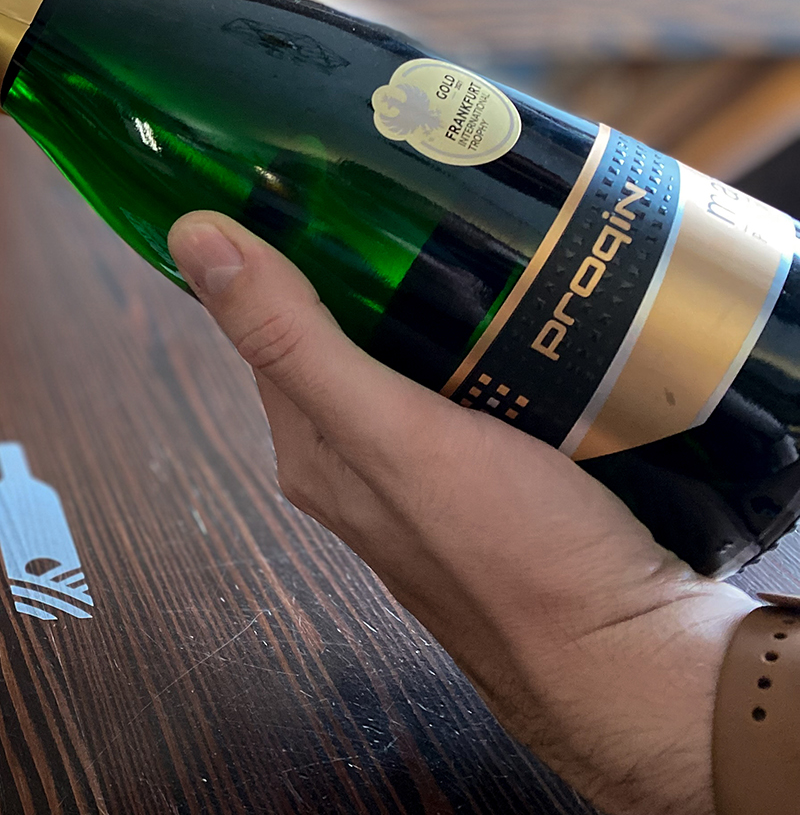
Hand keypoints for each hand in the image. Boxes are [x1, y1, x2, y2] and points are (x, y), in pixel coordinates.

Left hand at [168, 211, 758, 814]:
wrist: (634, 661)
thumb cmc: (510, 557)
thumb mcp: (387, 430)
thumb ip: (293, 339)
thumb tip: (194, 238)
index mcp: (311, 449)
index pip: (270, 322)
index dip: (283, 247)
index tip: (311, 166)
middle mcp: (361, 461)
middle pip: (351, 331)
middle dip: (382, 264)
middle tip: (421, 183)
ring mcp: (438, 473)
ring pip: (422, 354)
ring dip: (448, 299)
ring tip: (483, 230)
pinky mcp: (509, 477)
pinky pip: (485, 382)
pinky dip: (499, 338)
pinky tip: (533, 304)